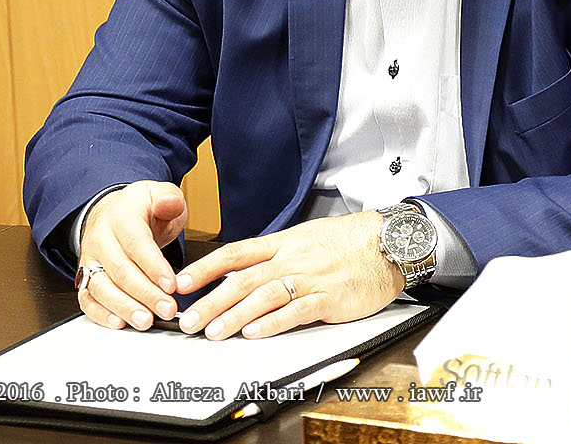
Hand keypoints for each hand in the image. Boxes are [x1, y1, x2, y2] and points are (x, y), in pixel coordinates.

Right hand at [76, 181, 188, 330]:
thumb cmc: (141, 208)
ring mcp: (90, 259)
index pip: (137, 244)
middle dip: (145, 294)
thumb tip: (169, 203)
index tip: (171, 285)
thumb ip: (168, 199)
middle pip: (121, 270)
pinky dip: (101, 313)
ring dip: (124, 307)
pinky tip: (119, 322)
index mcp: (121, 216)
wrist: (113, 212)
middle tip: (167, 309)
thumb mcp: (160, 193)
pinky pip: (88, 298)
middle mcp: (100, 239)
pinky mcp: (85, 277)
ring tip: (146, 320)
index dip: (153, 266)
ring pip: (102, 287)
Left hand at [174, 212, 401, 339]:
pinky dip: (274, 322)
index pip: (235, 254)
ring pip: (265, 296)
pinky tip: (255, 333)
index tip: (181, 283)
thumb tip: (241, 270)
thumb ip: (274, 255)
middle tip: (187, 321)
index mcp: (283, 244)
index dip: (205, 268)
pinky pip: (297, 311)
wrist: (389, 242)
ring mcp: (311, 279)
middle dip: (211, 301)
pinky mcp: (330, 298)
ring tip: (213, 332)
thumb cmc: (348, 242)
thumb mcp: (306, 238)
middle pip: (243, 279)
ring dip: (235, 316)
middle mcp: (292, 260)